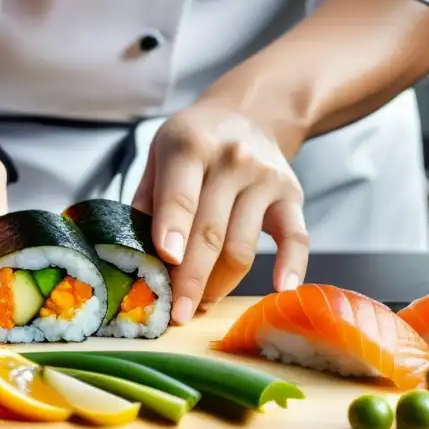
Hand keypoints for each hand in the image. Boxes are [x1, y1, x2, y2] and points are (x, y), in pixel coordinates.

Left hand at [132, 101, 308, 323]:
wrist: (249, 114)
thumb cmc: (193, 143)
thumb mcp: (158, 156)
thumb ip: (146, 201)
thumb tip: (132, 254)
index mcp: (190, 146)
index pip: (181, 195)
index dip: (173, 230)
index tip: (165, 262)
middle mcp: (232, 160)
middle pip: (210, 232)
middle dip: (192, 279)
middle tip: (176, 313)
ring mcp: (265, 179)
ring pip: (242, 245)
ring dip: (221, 284)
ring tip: (200, 305)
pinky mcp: (292, 197)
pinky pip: (296, 238)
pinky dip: (291, 266)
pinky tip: (280, 290)